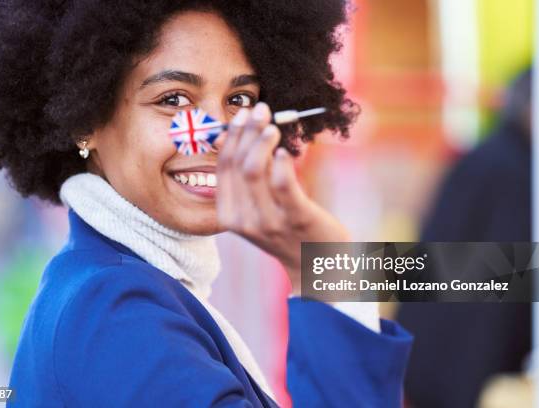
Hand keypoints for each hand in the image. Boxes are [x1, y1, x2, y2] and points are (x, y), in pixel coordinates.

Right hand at [216, 102, 349, 295]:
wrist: (315, 265)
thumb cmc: (286, 229)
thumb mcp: (256, 207)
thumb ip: (243, 179)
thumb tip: (226, 137)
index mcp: (229, 214)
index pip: (223, 167)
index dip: (231, 136)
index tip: (242, 113)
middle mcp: (244, 219)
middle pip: (237, 164)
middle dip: (246, 131)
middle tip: (260, 110)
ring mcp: (269, 221)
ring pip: (254, 170)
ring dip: (261, 141)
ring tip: (272, 126)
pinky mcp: (296, 218)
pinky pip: (283, 185)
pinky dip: (281, 162)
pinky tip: (284, 150)